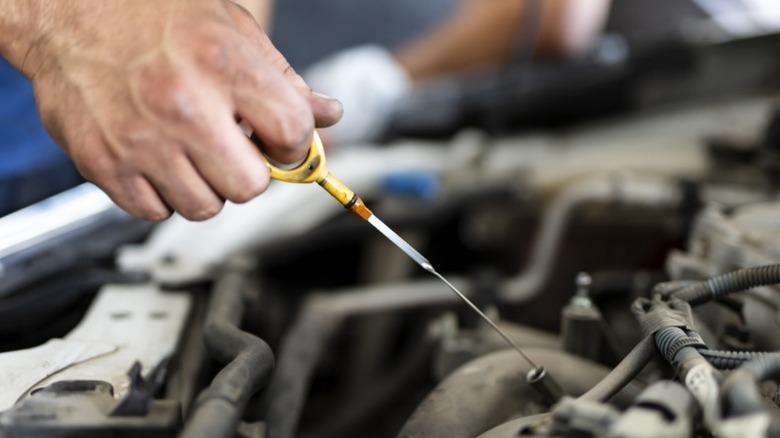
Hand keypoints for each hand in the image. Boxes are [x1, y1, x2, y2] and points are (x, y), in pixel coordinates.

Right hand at [7, 0, 341, 220]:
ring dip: (205, 186)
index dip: (292, 144)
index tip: (278, 141)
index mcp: (222, 65)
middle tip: (231, 148)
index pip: (291, 135)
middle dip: (248, 172)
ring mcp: (139, 140)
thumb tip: (328, 115)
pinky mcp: (103, 164)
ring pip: (204, 207)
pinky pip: (155, 212)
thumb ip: (284, 80)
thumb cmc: (152, 13)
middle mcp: (181, 106)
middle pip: (249, 187)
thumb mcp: (232, 29)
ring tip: (189, 149)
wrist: (67, 9)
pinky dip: (162, 194)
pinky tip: (157, 158)